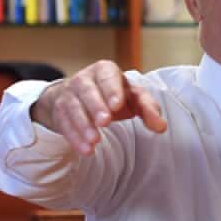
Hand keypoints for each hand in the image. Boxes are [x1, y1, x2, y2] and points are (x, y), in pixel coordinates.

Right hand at [31, 60, 166, 154]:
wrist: (81, 96)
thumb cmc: (114, 95)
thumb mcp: (133, 97)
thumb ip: (149, 109)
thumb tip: (161, 127)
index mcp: (105, 71)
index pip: (107, 76)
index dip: (111, 90)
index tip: (116, 105)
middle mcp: (84, 79)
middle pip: (87, 91)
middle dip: (96, 106)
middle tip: (105, 122)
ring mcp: (69, 94)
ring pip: (73, 107)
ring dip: (83, 125)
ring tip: (95, 140)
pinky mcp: (60, 112)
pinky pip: (64, 124)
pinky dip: (74, 137)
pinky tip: (86, 150)